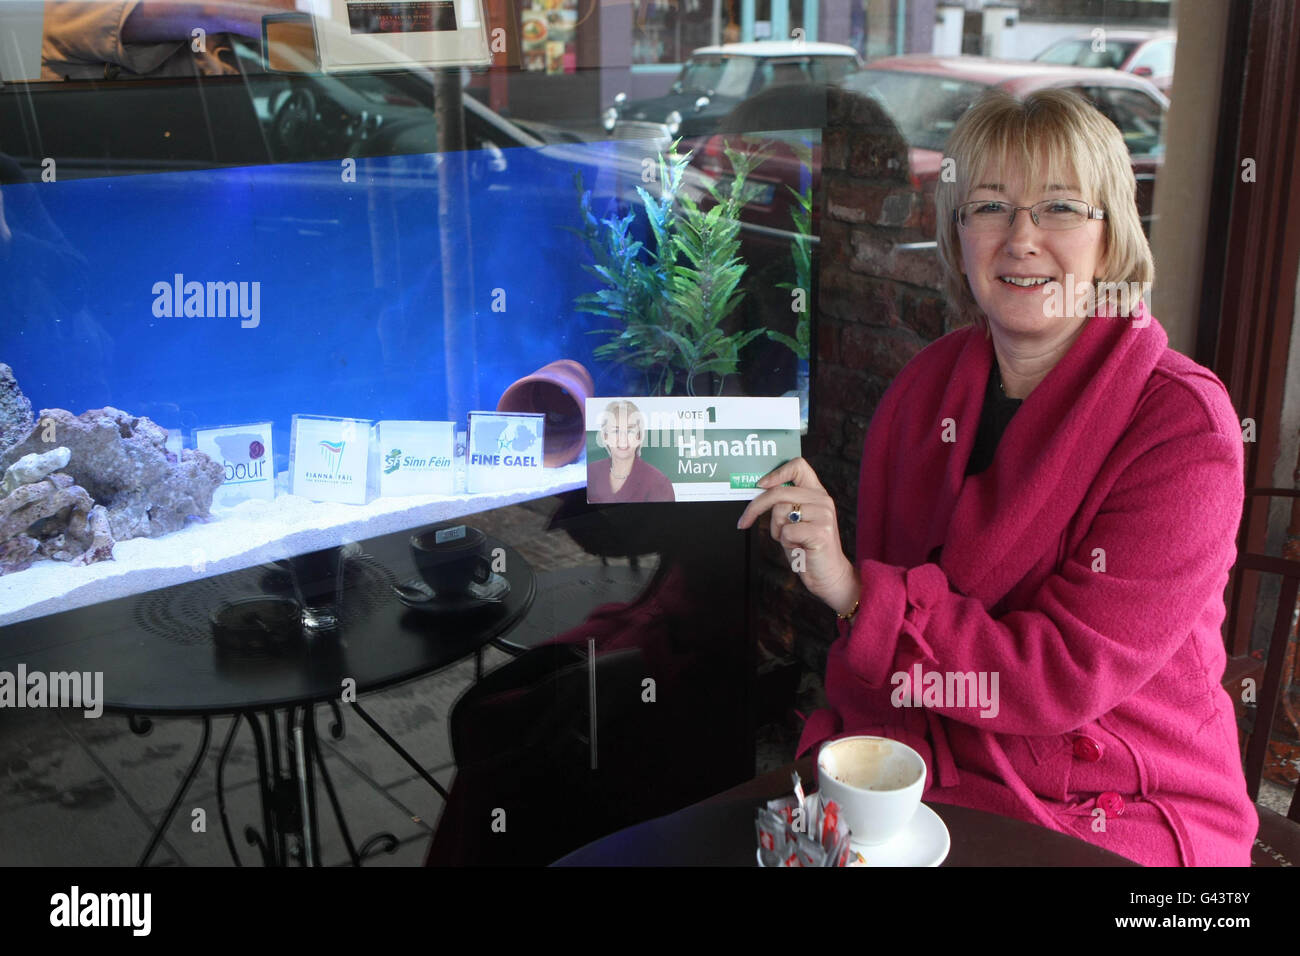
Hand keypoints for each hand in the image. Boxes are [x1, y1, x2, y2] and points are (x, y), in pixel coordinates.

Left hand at [736, 457, 859, 615]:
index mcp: (817, 493)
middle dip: (755, 508)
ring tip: (792, 541)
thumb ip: (784, 503)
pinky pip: (785, 532)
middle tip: (743, 521)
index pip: (798, 465)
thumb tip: (757, 490)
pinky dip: (785, 543)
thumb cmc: (807, 548)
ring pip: (779, 512)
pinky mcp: (820, 532)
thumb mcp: (795, 520)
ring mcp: (823, 515)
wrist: (829, 575)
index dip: (776, 472)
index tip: (760, 485)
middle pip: (778, 492)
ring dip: (777, 531)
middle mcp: (822, 500)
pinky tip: (799, 549)